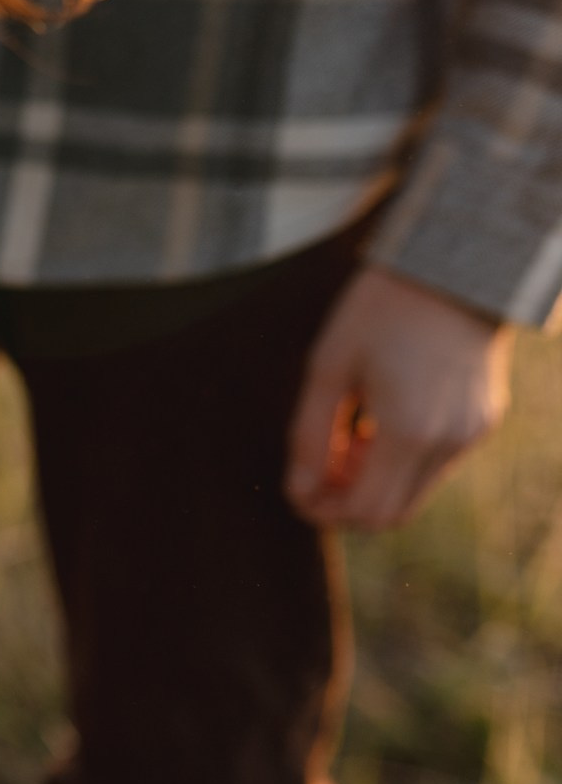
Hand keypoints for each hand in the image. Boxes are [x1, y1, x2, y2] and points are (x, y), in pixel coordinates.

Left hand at [286, 265, 513, 529]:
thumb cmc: (378, 312)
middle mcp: (450, 443)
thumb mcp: (327, 369)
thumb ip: (309, 436)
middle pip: (393, 513)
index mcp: (410, 432)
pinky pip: (435, 465)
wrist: (451, 270)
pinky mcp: (484, 421)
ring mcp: (473, 434)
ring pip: (415, 492)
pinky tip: (379, 421)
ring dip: (373, 480)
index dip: (325, 512)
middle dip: (347, 501)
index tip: (298, 490)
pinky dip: (400, 460)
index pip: (367, 513)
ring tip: (348, 435)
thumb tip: (299, 490)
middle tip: (319, 464)